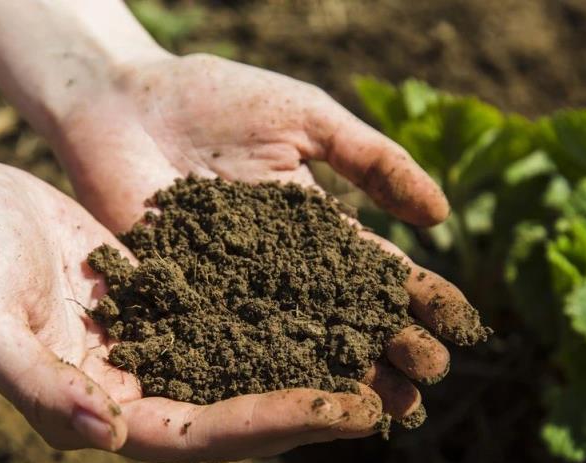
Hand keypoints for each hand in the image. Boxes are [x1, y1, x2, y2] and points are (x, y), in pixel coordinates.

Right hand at [0, 151, 390, 459]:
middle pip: (243, 414)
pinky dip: (287, 315)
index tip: (352, 409)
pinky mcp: (173, 304)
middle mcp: (141, 389)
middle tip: (395, 393)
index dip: (277, 425)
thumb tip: (107, 432)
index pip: (203, 436)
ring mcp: (160, 347)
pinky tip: (337, 300)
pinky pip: (240, 316)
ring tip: (388, 353)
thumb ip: (35, 383)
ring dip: (317, 365)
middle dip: (319, 407)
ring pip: (251, 368)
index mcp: (103, 410)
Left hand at [52, 53, 487, 421]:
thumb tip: (441, 216)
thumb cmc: (218, 98)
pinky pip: (227, 342)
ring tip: (385, 407)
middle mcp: (279, 269)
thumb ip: (371, 160)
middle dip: (388, 349)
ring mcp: (232, 289)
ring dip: (340, 374)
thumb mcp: (307, 118)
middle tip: (428, 384)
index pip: (375, 270)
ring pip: (295, 341)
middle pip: (342, 317)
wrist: (127, 100)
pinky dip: (263, 372)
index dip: (418, 300)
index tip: (459, 329)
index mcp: (313, 227)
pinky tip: (299, 399)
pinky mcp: (182, 301)